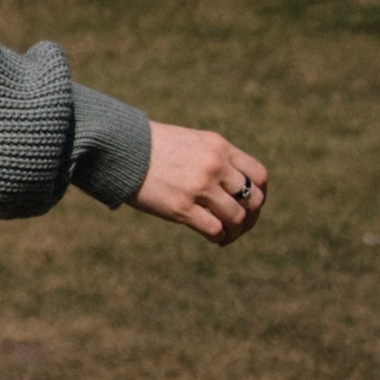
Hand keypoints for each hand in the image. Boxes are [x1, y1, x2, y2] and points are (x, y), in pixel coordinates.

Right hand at [132, 120, 268, 245]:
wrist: (120, 147)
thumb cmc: (153, 146)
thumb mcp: (191, 142)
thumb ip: (215, 158)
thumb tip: (237, 186)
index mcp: (218, 146)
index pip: (259, 175)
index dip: (260, 193)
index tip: (250, 204)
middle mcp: (214, 165)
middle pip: (254, 199)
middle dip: (250, 216)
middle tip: (238, 224)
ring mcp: (199, 186)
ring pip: (237, 217)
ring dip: (235, 231)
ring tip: (225, 234)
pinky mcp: (182, 207)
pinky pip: (215, 230)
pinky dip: (220, 238)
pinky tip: (214, 238)